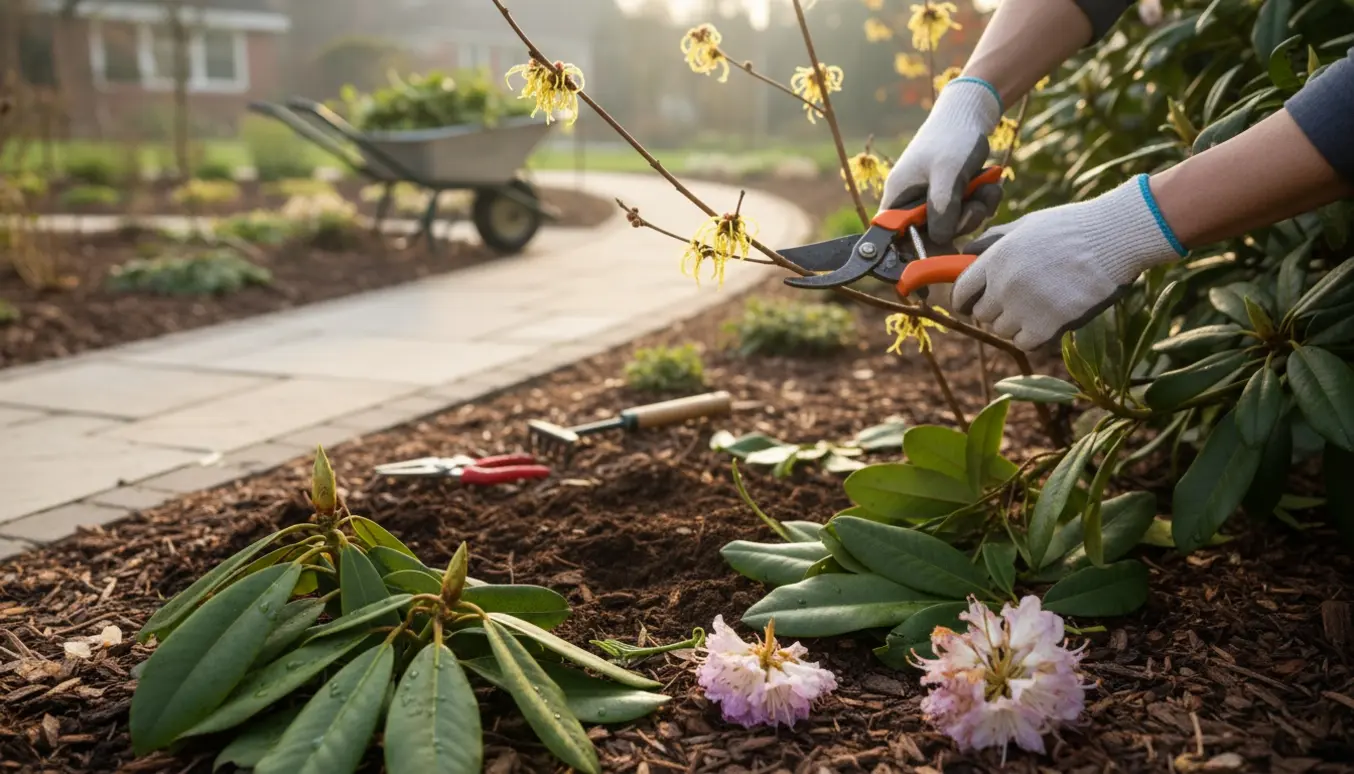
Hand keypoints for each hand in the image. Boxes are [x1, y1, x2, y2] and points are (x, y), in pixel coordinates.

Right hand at [879, 78, 1004, 247]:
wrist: (971, 112)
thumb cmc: (953, 138)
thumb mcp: (948, 174)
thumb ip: (942, 209)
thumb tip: (941, 241)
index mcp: (898, 199)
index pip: (894, 240)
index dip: (911, 255)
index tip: (935, 260)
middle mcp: (911, 204)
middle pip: (930, 238)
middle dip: (958, 225)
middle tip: (972, 207)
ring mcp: (932, 200)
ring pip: (954, 226)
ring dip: (975, 211)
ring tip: (985, 187)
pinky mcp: (951, 196)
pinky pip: (967, 214)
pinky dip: (981, 202)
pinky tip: (990, 184)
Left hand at [952, 175, 1187, 350]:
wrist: (1114, 238)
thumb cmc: (1072, 227)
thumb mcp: (1025, 225)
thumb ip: (994, 241)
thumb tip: (967, 252)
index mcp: (995, 259)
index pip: (961, 292)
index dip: (964, 300)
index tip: (972, 304)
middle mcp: (1003, 285)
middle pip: (981, 316)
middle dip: (993, 312)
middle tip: (1014, 303)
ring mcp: (1024, 307)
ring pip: (1002, 331)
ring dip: (1014, 324)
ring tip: (1036, 308)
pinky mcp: (1048, 325)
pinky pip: (1025, 343)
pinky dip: (1033, 337)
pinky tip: (1046, 321)